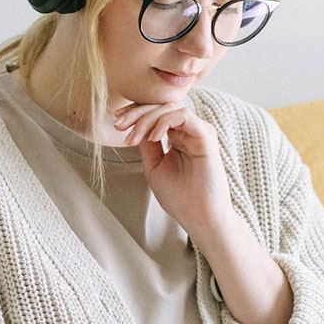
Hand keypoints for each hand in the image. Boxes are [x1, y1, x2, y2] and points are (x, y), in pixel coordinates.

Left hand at [113, 101, 233, 234]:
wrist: (199, 217)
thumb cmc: (180, 197)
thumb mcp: (154, 167)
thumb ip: (147, 145)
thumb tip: (135, 124)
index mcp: (178, 137)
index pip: (157, 114)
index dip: (136, 113)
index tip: (117, 122)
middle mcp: (189, 131)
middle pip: (162, 106)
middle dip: (136, 112)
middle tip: (118, 125)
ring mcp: (198, 132)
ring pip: (170, 108)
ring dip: (146, 118)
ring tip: (133, 137)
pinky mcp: (206, 136)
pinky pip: (183, 116)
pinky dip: (163, 122)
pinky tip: (153, 138)